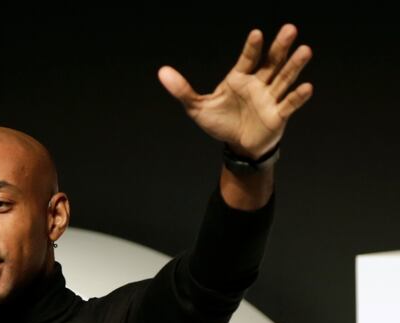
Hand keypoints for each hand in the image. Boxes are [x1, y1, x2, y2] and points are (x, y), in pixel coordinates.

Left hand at [158, 23, 312, 158]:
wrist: (237, 146)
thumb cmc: (220, 122)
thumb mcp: (197, 107)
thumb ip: (182, 90)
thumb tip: (162, 72)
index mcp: (239, 79)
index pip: (247, 59)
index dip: (252, 47)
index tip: (257, 34)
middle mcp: (258, 84)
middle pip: (271, 62)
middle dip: (280, 47)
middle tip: (290, 29)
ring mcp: (270, 98)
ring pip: (284, 79)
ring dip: (294, 66)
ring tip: (305, 50)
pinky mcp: (278, 115)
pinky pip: (289, 104)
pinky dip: (298, 97)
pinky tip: (307, 86)